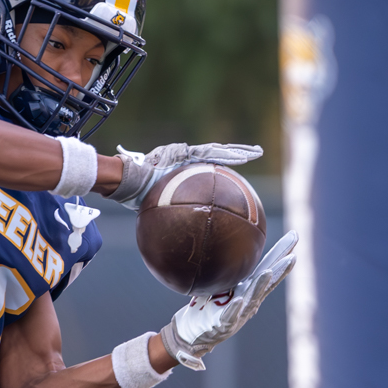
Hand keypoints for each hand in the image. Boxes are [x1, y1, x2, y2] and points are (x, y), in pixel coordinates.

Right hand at [104, 142, 262, 210]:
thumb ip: (169, 212)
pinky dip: (228, 155)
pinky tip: (244, 158)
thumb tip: (173, 236)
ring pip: (219, 152)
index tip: (236, 168)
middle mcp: (188, 158)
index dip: (222, 164)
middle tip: (255, 154)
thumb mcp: (157, 205)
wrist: (131, 180)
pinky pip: (213, 154)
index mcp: (183, 168)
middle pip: (217, 155)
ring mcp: (189, 154)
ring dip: (238, 152)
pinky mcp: (189, 152)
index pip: (207, 165)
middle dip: (235, 154)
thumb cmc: (140, 193)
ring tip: (256, 152)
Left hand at [159, 231, 297, 370]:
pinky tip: (241, 300)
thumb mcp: (220, 284)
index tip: (294, 236)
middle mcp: (248, 300)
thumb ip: (229, 269)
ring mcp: (238, 313)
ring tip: (269, 271)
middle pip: (267, 282)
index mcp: (248, 289)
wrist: (193, 334)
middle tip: (293, 256)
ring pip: (252, 297)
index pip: (268, 267)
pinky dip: (236, 308)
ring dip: (261, 285)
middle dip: (281, 269)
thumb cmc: (208, 307)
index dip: (281, 253)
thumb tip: (229, 241)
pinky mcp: (223, 324)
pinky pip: (230, 315)